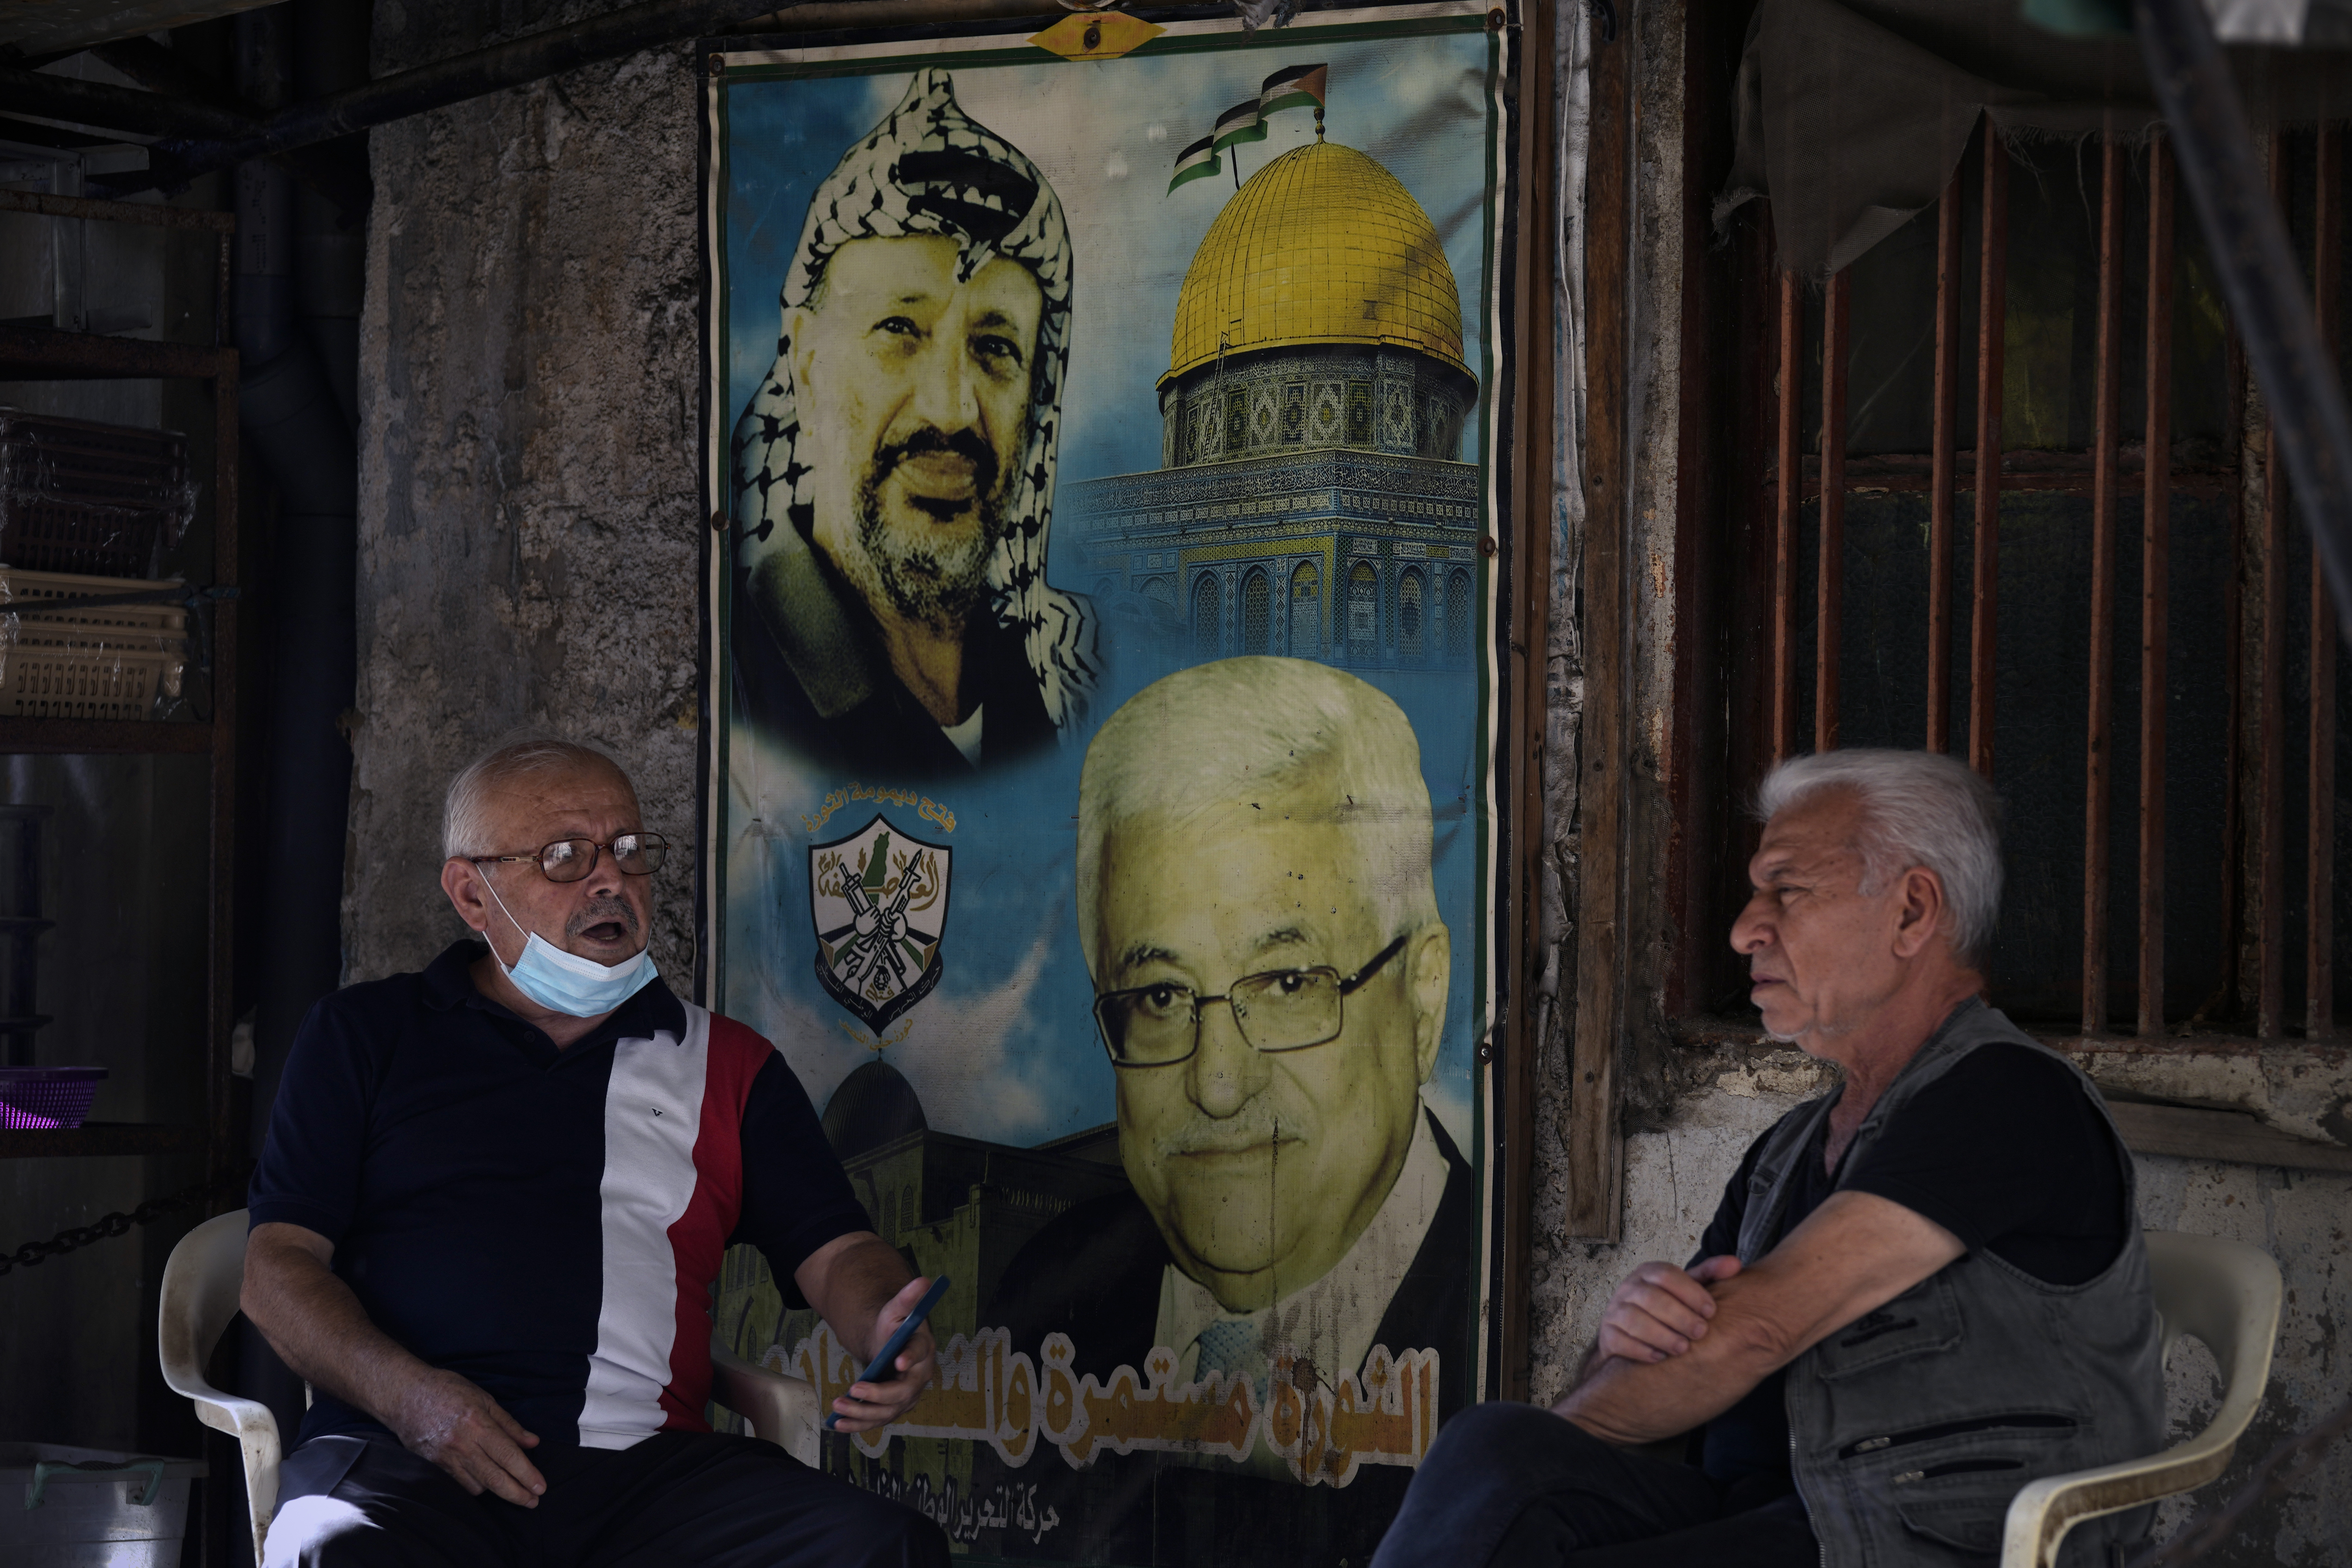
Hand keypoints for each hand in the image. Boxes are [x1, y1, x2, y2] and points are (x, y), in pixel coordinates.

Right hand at [385, 1366, 544, 1506]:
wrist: (404, 1394)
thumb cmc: (447, 1389)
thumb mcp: (484, 1398)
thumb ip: (509, 1424)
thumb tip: (532, 1442)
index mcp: (478, 1424)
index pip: (508, 1456)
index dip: (527, 1474)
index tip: (540, 1487)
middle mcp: (462, 1444)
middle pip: (495, 1478)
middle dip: (517, 1493)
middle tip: (533, 1501)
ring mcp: (445, 1457)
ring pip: (477, 1485)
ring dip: (496, 1491)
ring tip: (511, 1489)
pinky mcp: (432, 1465)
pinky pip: (458, 1484)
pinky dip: (474, 1486)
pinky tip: (484, 1483)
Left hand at [829, 1275, 938, 1432]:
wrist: (890, 1346)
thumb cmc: (895, 1327)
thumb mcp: (897, 1309)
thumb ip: (908, 1298)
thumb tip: (923, 1280)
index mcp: (923, 1350)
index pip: (919, 1354)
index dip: (910, 1358)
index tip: (898, 1360)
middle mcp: (918, 1379)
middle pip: (902, 1393)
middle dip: (877, 1394)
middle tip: (854, 1388)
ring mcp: (905, 1398)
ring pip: (887, 1412)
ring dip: (862, 1413)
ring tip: (838, 1406)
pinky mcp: (891, 1409)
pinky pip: (876, 1421)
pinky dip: (857, 1425)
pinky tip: (838, 1424)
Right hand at [1595, 1255, 1743, 1364]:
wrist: (1628, 1333)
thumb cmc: (1666, 1309)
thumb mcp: (1687, 1289)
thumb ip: (1710, 1275)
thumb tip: (1736, 1264)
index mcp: (1649, 1272)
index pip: (1667, 1275)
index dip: (1691, 1292)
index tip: (1711, 1311)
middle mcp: (1629, 1288)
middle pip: (1651, 1297)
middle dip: (1679, 1316)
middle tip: (1701, 1332)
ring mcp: (1614, 1311)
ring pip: (1634, 1320)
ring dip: (1662, 1335)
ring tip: (1683, 1348)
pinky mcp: (1607, 1335)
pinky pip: (1621, 1341)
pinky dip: (1641, 1351)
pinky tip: (1660, 1358)